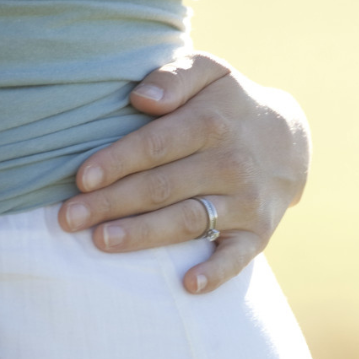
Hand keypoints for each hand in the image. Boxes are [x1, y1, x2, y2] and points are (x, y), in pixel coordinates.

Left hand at [58, 53, 310, 294]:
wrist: (289, 142)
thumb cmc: (228, 106)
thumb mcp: (211, 72)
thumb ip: (176, 75)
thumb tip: (141, 98)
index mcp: (212, 123)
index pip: (157, 145)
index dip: (118, 162)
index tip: (82, 179)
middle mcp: (230, 164)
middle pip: (163, 187)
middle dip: (113, 203)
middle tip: (69, 219)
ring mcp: (244, 203)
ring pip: (187, 221)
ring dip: (144, 235)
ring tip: (102, 241)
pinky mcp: (257, 234)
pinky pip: (236, 258)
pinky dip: (216, 273)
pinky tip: (188, 285)